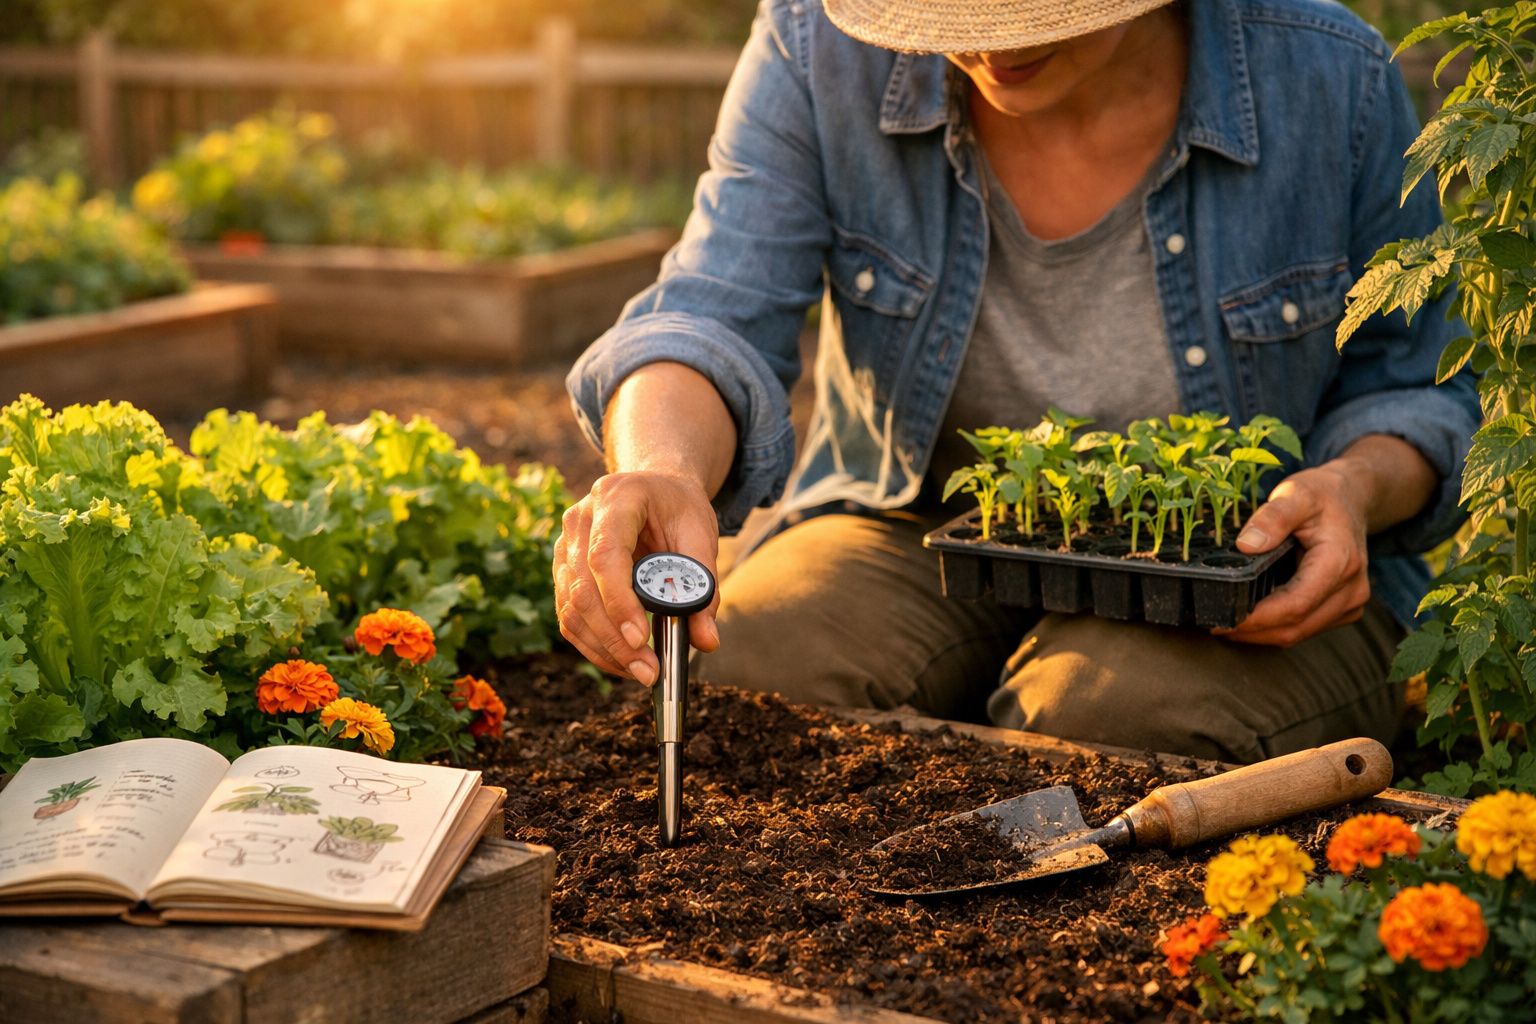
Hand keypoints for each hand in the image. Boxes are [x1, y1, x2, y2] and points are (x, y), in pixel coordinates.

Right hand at [554, 471, 721, 684]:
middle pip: (583, 587)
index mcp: (616, 497)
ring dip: (603, 648)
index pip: (605, 554)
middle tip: (648, 671)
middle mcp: (580, 519)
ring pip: (570, 607)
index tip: (640, 638)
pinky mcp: (563, 570)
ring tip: (640, 673)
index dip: (618, 600)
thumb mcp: (701, 535)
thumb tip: (706, 640)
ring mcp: (564, 545)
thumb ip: (703, 585)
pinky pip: (568, 615)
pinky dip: (593, 644)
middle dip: (614, 638)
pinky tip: (622, 661)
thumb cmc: (678, 508)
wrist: (654, 489)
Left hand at [1213, 462, 1370, 646]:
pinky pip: (1306, 628)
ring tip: (1227, 622)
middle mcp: (1351, 589)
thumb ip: (1273, 517)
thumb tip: (1246, 545)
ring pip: (1300, 633)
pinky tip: (1251, 617)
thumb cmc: (1322, 495)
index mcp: (1340, 561)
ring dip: (1262, 634)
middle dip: (1253, 632)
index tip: (1222, 620)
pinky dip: (1276, 627)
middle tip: (1214, 625)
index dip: (1256, 619)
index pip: (1295, 604)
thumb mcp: (1296, 493)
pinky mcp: (1343, 608)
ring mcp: (1350, 602)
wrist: (1351, 499)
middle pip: (1296, 627)